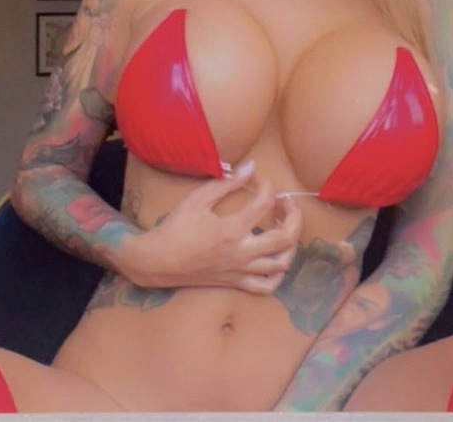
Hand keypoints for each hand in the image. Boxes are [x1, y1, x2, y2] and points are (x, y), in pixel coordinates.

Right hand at [122, 162, 302, 293]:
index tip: (259, 178)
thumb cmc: (175, 229)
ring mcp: (240, 271)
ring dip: (290, 244)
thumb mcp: (197, 199)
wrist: (157, 261)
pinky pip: (266, 286)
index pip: (264, 203)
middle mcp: (241, 253)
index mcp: (231, 230)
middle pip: (285, 237)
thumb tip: (250, 167)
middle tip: (287, 202)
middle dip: (294, 216)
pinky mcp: (236, 283)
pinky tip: (275, 258)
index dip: (266, 186)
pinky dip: (277, 274)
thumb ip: (226, 183)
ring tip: (285, 228)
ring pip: (281, 264)